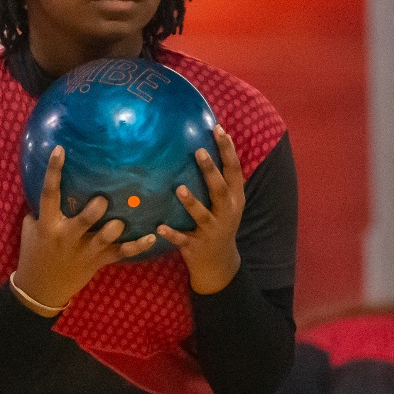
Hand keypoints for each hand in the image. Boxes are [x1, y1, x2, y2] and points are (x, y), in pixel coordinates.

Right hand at [13, 145, 157, 312]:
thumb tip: (50, 181)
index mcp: (47, 224)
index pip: (49, 193)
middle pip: (84, 220)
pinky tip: (152, 237)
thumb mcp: (32, 229)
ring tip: (121, 221)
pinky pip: (121, 253)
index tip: (60, 150)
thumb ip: (41, 209)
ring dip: (115, 228)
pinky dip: (138, 246)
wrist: (39, 289)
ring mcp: (84, 250)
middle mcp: (66, 236)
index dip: (53, 171)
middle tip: (104, 199)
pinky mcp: (98, 261)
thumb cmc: (35, 253)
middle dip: (96, 209)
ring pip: (104, 238)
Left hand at [156, 125, 246, 293]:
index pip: (234, 170)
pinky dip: (171, 233)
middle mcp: (227, 213)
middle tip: (199, 151)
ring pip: (202, 215)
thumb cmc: (219, 223)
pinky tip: (159, 227)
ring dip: (191, 202)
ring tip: (179, 188)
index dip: (228, 150)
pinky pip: (182, 239)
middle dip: (211, 171)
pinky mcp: (196, 246)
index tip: (218, 129)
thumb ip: (220, 179)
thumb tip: (205, 143)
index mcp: (235, 199)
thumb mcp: (227, 203)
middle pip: (220, 190)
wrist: (219, 264)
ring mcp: (211, 230)